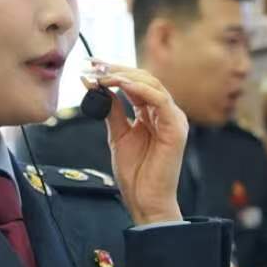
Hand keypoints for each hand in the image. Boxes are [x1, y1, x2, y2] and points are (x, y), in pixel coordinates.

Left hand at [88, 64, 187, 226]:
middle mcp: (165, 112)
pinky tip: (121, 84)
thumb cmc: (137, 174)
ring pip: (152, 84)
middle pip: (144, 78)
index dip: (113, 71)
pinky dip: (140, 89)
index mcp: (152, 113)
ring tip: (102, 75)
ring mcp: (173, 119)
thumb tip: (96, 87)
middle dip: (116, 69)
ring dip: (125, 76)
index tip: (91, 65)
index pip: (135, 83)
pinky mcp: (176, 128)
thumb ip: (112, 110)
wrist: (145, 201)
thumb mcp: (118, 135)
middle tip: (93, 66)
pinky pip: (160, 100)